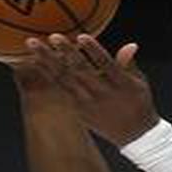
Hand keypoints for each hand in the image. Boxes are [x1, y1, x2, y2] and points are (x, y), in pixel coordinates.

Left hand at [25, 34, 158, 146]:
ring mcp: (88, 103)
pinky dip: (48, 75)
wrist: (134, 135)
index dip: (94, 51)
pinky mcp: (79, 110)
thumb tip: (130, 45)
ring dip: (48, 61)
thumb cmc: (138, 103)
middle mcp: (102, 94)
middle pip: (80, 71)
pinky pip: (60, 89)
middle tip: (52, 36)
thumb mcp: (139, 83)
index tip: (82, 36)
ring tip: (32, 44)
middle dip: (65, 53)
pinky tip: (35, 62)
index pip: (106, 65)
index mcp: (120, 84)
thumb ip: (129, 64)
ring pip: (65, 80)